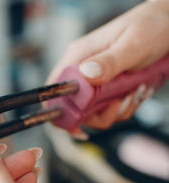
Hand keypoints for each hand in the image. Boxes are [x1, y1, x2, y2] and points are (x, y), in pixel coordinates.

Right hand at [47, 0, 168, 135]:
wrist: (168, 24)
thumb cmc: (150, 26)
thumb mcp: (132, 45)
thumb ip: (109, 62)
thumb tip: (86, 77)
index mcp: (78, 57)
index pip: (56, 89)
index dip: (61, 111)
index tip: (77, 126)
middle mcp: (82, 70)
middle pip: (75, 106)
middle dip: (99, 114)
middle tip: (120, 103)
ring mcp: (95, 80)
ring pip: (94, 111)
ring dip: (116, 111)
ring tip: (136, 93)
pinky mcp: (109, 87)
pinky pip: (109, 108)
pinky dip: (125, 107)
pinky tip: (139, 91)